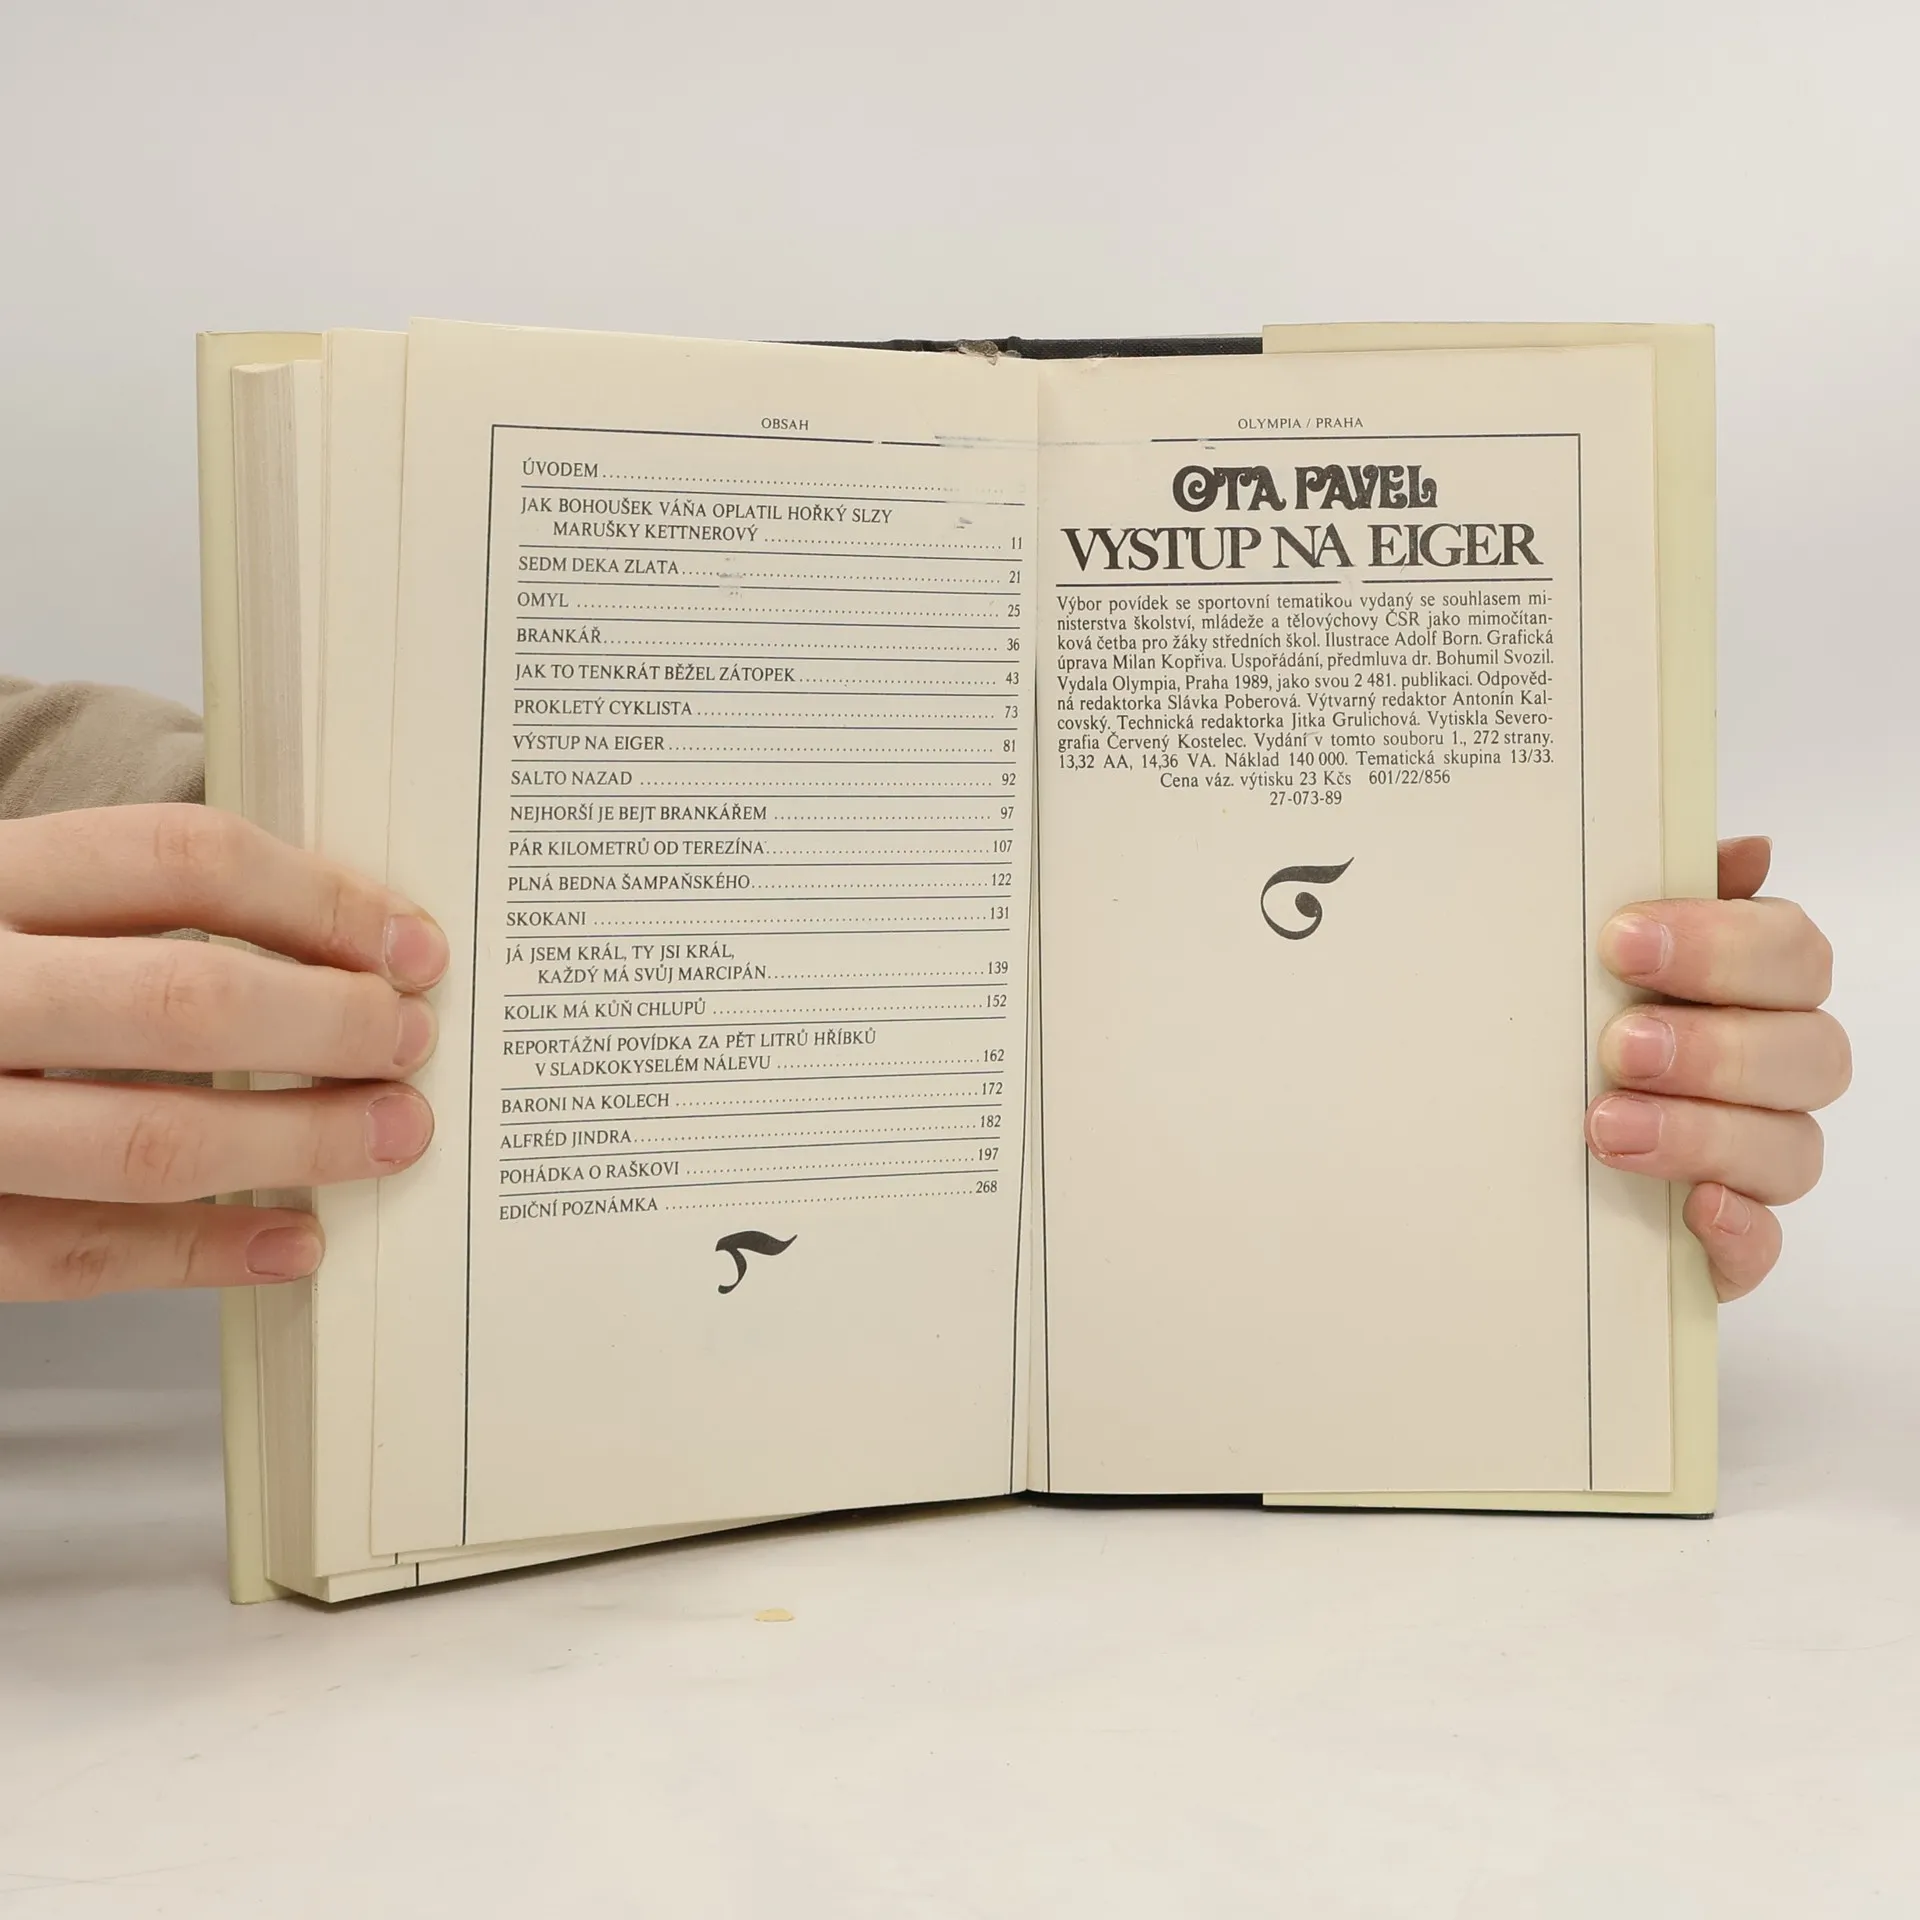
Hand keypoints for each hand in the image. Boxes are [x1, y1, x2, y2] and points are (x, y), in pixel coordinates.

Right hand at [0, 805, 446, 1302]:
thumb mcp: (13, 899)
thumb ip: (129, 908)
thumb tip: (346, 941)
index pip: (182, 861)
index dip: (322, 903)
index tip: (414, 947)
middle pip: (181, 1001)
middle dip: (328, 1028)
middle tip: (413, 1043)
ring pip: (143, 1140)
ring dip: (294, 1145)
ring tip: (390, 1136)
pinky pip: (74, 1254)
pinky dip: (201, 1253)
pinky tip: (292, 1238)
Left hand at [1586, 836, 1848, 1301]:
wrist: (1490, 1141)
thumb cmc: (1560, 1026)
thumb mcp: (1584, 957)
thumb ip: (1654, 896)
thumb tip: (1748, 852)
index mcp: (1753, 989)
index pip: (1790, 952)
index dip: (1720, 943)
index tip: (1621, 940)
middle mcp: (1772, 1071)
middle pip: (1809, 1052)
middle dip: (1714, 1045)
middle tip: (1620, 1044)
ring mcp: (1756, 1161)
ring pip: (1789, 1148)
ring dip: (1703, 1132)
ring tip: (1606, 1125)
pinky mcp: (1729, 1242)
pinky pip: (1765, 1246)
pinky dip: (1738, 1230)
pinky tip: (1694, 1207)